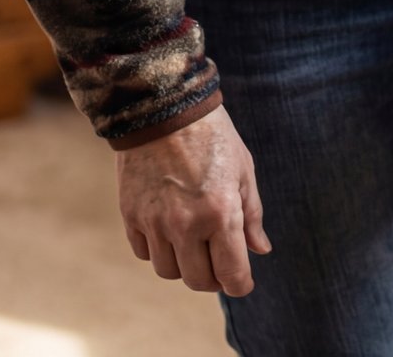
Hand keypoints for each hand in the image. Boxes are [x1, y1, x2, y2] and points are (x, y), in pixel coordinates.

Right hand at [116, 104, 271, 296]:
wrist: (165, 109)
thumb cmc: (214, 137)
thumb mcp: (244, 169)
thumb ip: (251, 214)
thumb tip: (260, 250)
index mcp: (221, 212)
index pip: (231, 273)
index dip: (240, 284)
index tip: (243, 283)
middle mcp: (187, 224)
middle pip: (198, 280)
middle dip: (213, 278)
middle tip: (220, 263)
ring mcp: (156, 223)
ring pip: (169, 271)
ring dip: (185, 264)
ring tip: (195, 242)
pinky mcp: (131, 216)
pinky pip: (145, 253)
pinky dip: (159, 250)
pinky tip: (170, 230)